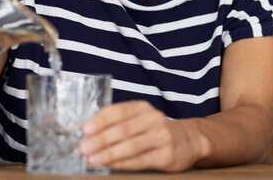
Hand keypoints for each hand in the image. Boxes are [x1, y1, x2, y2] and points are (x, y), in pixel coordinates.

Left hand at [79, 100, 206, 171]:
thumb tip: (88, 134)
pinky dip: (122, 163)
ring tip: (92, 159)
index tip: (84, 129)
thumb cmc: (154, 130)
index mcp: (142, 107)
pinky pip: (140, 160)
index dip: (100, 120)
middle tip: (83, 148)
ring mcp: (161, 137)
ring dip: (109, 153)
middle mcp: (153, 119)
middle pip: (123, 129)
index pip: (118, 111)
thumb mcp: (140, 119)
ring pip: (131, 146)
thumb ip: (118, 123)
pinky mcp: (166, 155)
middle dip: (100, 139)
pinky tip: (109, 165)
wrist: (189, 140)